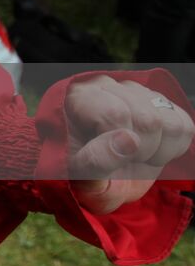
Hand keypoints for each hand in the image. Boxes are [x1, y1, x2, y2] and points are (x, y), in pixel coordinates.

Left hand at [65, 75, 192, 213]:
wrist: (105, 179)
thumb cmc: (88, 177)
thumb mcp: (83, 177)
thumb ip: (97, 160)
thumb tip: (130, 140)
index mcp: (80, 97)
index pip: (116, 114)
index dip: (121, 146)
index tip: (110, 157)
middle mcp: (107, 86)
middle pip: (148, 119)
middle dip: (142, 151)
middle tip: (125, 160)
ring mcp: (136, 91)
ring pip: (170, 121)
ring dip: (159, 150)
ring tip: (136, 154)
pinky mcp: (161, 103)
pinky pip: (184, 125)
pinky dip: (174, 147)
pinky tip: (152, 149)